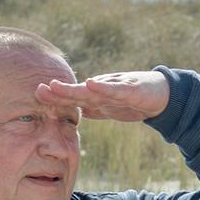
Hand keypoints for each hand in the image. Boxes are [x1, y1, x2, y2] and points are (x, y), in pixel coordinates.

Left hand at [39, 70, 169, 121]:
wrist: (163, 95)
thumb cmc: (135, 99)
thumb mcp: (111, 108)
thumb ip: (94, 109)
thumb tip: (76, 115)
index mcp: (97, 96)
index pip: (73, 98)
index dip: (56, 98)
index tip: (36, 96)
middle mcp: (103, 90)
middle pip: (78, 92)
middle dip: (58, 92)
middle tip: (39, 90)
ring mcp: (116, 88)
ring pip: (92, 90)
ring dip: (73, 89)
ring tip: (56, 86)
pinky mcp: (132, 90)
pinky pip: (115, 89)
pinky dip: (103, 87)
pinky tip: (91, 84)